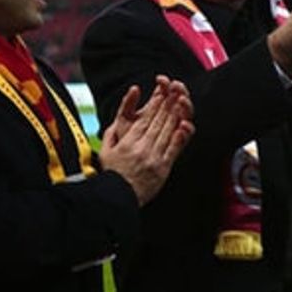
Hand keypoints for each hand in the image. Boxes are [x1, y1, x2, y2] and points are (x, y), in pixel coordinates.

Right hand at [99, 75, 193, 205]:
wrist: (117, 198)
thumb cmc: (112, 176)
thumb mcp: (106, 152)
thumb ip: (111, 135)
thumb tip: (117, 122)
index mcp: (128, 143)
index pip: (144, 119)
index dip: (154, 106)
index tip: (160, 95)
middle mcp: (142, 148)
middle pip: (157, 122)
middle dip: (167, 105)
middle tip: (174, 92)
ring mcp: (154, 158)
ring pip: (166, 132)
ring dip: (175, 116)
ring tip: (181, 103)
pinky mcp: (163, 168)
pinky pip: (173, 150)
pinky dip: (179, 137)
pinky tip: (184, 126)